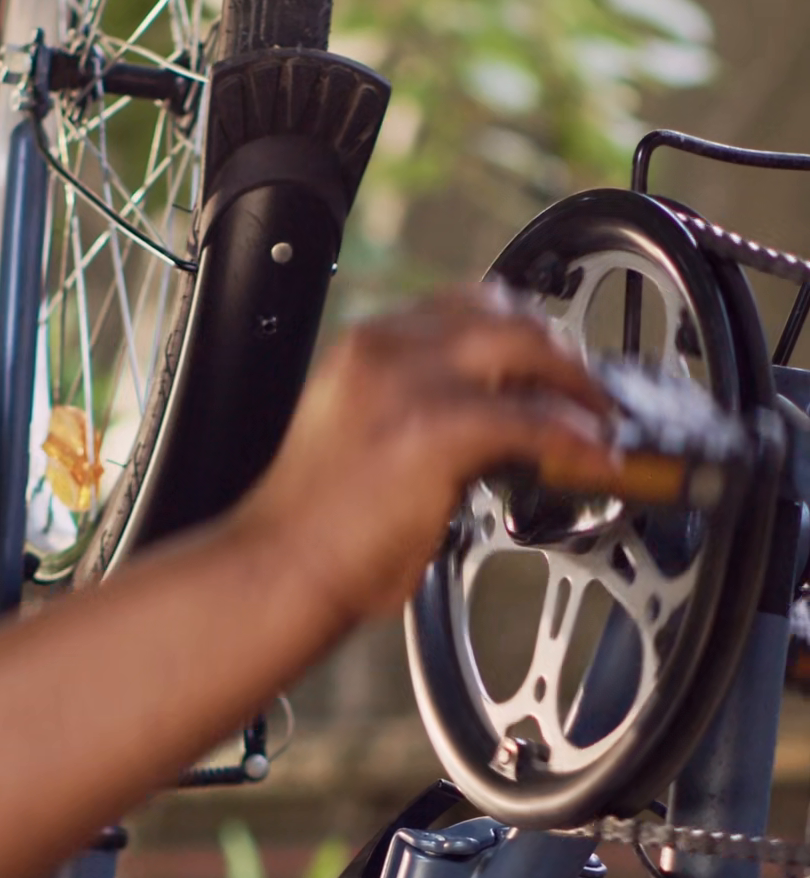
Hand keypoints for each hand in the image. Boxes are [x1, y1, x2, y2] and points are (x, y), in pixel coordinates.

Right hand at [237, 284, 622, 626]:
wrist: (277, 570)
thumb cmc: (315, 529)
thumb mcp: (363, 438)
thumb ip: (420, 413)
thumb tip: (493, 428)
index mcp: (364, 348)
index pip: (462, 307)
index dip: (521, 330)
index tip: (551, 362)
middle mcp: (385, 350)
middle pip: (504, 313)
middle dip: (559, 349)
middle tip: (589, 392)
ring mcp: (409, 384)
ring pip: (526, 348)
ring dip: (576, 384)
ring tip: (599, 422)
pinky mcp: (435, 429)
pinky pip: (531, 419)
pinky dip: (572, 437)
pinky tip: (590, 459)